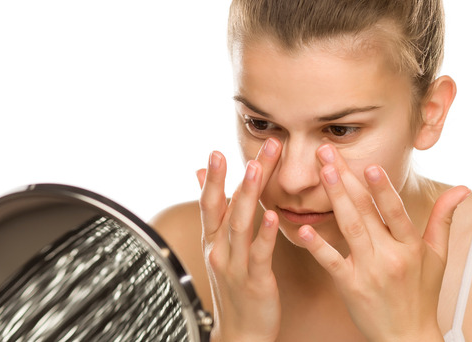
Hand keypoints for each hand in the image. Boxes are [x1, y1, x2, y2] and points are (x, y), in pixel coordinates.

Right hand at [197, 138, 282, 341]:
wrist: (241, 333)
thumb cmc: (234, 286)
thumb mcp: (218, 247)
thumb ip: (214, 210)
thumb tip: (197, 174)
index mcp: (214, 240)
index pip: (209, 202)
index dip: (212, 177)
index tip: (216, 151)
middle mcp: (220, 250)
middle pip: (228, 207)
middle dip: (241, 175)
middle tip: (257, 148)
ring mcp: (235, 266)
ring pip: (240, 225)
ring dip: (249, 195)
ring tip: (258, 169)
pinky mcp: (255, 281)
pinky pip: (259, 255)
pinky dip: (265, 234)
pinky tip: (274, 216)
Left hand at [298, 144, 469, 341]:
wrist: (406, 337)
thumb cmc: (422, 293)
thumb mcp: (438, 256)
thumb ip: (443, 218)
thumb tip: (462, 188)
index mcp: (411, 247)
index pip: (396, 211)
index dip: (383, 188)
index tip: (370, 164)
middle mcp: (391, 256)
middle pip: (366, 212)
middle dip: (346, 179)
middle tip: (328, 152)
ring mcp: (369, 272)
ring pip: (349, 229)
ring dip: (335, 199)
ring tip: (322, 173)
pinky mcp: (350, 286)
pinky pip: (332, 262)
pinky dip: (317, 246)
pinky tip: (304, 228)